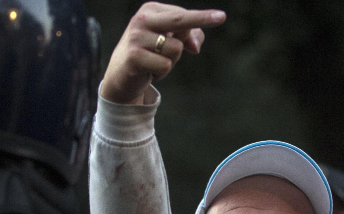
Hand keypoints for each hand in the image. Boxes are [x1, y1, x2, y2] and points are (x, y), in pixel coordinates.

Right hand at [101, 2, 225, 104]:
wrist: (121, 73)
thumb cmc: (150, 52)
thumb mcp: (169, 40)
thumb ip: (189, 37)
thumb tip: (195, 46)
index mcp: (151, 10)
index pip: (183, 14)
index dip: (202, 19)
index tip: (221, 16)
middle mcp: (142, 20)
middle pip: (179, 20)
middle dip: (200, 19)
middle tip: (222, 17)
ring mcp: (137, 37)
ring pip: (176, 49)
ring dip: (171, 61)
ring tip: (155, 61)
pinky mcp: (135, 57)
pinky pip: (166, 65)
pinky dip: (162, 72)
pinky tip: (149, 70)